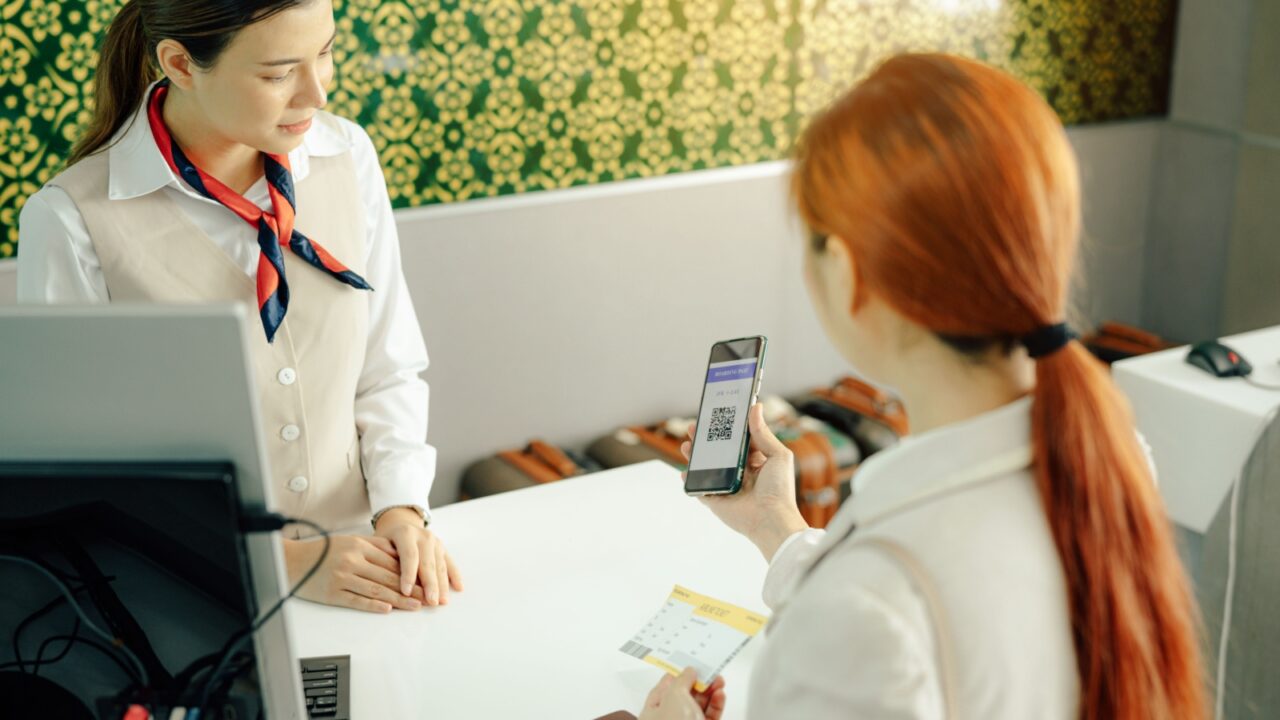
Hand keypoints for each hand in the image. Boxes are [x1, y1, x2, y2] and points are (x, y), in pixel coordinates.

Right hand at [284, 534, 424, 612]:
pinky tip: (388, 610)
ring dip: (399, 600)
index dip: (411, 573)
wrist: (292, 561)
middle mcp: (352, 561)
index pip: (391, 562)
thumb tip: (399, 554)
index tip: (426, 580)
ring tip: (415, 605)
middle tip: (429, 596)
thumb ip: (375, 546)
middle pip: (388, 577)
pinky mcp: (333, 594)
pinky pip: (357, 601)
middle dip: (411, 589)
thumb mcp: (350, 541)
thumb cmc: (322, 551)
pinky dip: (374, 606)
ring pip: (377, 590)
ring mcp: (342, 578)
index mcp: (359, 547)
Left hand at [374, 508, 463, 605]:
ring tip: (443, 601)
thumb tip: (383, 578)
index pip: (409, 555)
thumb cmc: (386, 539)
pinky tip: (458, 587)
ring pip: (440, 565)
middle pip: (428, 562)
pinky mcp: (443, 548)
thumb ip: (382, 557)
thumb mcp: (379, 542)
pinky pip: (450, 563)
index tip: (406, 593)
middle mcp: (423, 536)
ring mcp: (436, 542)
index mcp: (406, 533)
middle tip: (431, 602)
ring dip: (442, 585)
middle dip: (430, 584)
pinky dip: (455, 576)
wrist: (400, 523)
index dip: (408, 574)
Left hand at [637, 668, 726, 719]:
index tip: (690, 665)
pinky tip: (720, 696)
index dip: (677, 675)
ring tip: (719, 682)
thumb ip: (682, 680)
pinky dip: (716, 705)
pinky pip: (710, 715)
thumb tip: (688, 671)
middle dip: (698, 683)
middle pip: (684, 696)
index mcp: (652, 712)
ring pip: (699, 705)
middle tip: (710, 673)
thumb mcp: (675, 696)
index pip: (663, 688)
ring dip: (710, 692)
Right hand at [684, 404, 808, 559]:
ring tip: (687, 444)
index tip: (716, 415)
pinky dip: (690, 480)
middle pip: (718, 451)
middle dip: (705, 439)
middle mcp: (739, 472)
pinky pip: (699, 488)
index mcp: (755, 461)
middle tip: (695, 427)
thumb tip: (756, 407)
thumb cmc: (780, 490)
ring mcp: (726, 486)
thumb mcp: (778, 455)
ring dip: (695, 455)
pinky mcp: (715, 500)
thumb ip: (763, 433)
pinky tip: (684, 471)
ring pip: (706, 467)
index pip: (737, 440)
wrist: (771, 520)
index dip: (726, 428)